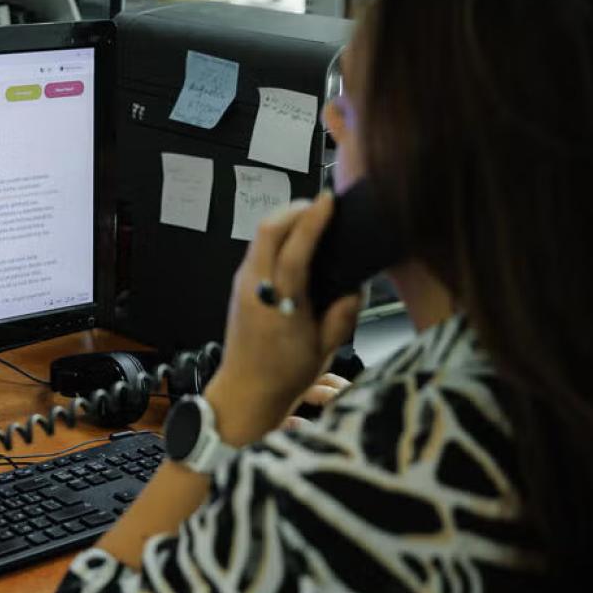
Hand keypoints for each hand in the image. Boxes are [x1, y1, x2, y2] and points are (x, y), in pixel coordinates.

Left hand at [203, 194, 361, 445]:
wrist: (245, 392)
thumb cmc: (284, 376)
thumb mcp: (325, 350)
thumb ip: (343, 315)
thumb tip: (354, 286)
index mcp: (278, 303)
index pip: (294, 250)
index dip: (312, 220)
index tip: (329, 201)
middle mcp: (254, 288)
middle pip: (267, 230)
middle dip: (295, 210)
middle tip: (321, 206)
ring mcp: (242, 285)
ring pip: (259, 236)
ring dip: (284, 221)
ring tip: (312, 219)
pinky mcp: (239, 287)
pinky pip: (257, 250)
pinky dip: (276, 237)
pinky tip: (296, 243)